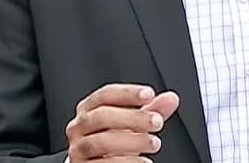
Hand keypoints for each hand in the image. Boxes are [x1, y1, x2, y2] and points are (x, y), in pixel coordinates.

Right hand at [65, 83, 179, 161]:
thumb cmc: (112, 142)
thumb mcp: (130, 125)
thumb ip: (150, 111)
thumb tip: (171, 99)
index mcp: (88, 110)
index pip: (105, 95)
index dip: (127, 93)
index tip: (149, 94)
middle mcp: (78, 127)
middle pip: (102, 116)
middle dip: (132, 118)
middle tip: (158, 122)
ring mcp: (77, 149)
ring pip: (101, 141)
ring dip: (132, 141)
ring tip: (155, 143)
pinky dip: (126, 162)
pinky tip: (144, 161)